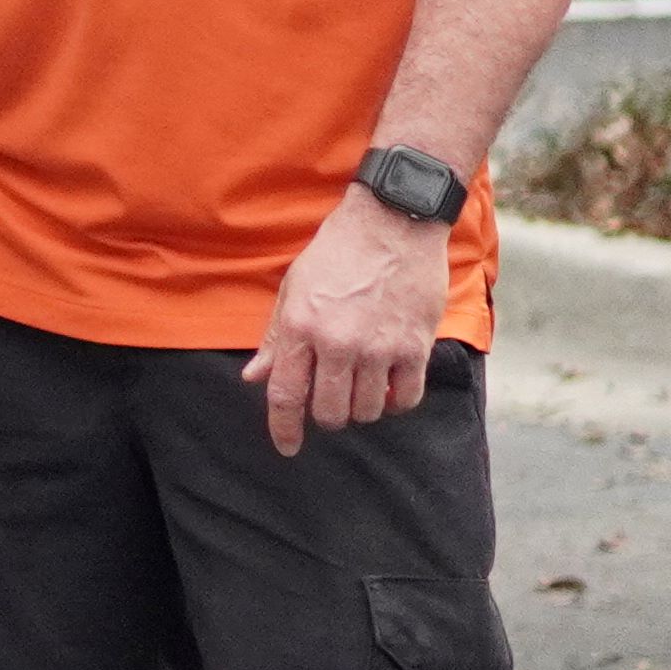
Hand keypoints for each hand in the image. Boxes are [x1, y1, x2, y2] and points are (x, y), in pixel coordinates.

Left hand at [246, 185, 447, 454]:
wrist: (394, 222)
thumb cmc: (338, 252)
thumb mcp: (294, 289)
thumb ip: (277, 339)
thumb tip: (255, 377)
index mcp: (301, 328)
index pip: (286, 395)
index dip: (284, 428)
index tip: (286, 446)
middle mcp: (338, 343)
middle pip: (329, 412)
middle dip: (326, 416)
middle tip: (330, 400)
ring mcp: (379, 348)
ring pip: (367, 411)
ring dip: (361, 408)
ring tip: (360, 386)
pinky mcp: (415, 347)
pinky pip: (406, 398)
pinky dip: (396, 401)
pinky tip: (389, 386)